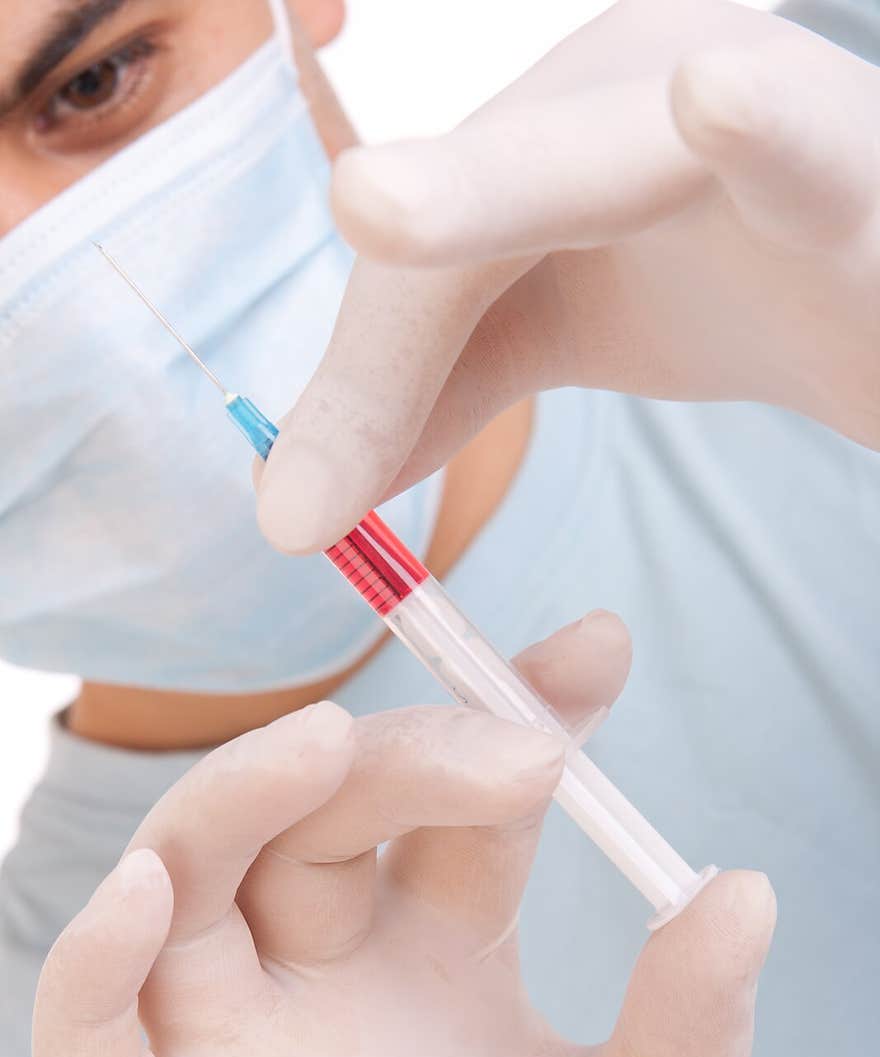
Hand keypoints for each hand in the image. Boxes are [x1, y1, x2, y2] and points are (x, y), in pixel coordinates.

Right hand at [33, 613, 774, 1056]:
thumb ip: (689, 1024)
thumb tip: (742, 888)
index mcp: (440, 957)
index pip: (457, 802)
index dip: (513, 714)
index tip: (592, 651)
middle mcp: (331, 981)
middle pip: (320, 813)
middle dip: (408, 753)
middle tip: (522, 748)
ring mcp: (247, 1054)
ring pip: (189, 879)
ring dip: (236, 798)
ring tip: (325, 744)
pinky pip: (91, 1048)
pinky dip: (92, 968)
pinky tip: (142, 894)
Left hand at [256, 0, 879, 552]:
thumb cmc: (723, 282)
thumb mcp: (550, 331)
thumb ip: (425, 391)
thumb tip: (299, 498)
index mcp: (537, 140)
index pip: (424, 274)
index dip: (364, 387)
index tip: (299, 517)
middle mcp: (624, 94)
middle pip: (495, 183)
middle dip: (424, 216)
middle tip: (349, 222)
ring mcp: (739, 116)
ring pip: (610, 155)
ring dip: (503, 181)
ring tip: (388, 203)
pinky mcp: (850, 172)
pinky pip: (805, 154)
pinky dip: (767, 132)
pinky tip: (716, 97)